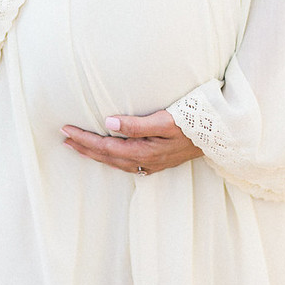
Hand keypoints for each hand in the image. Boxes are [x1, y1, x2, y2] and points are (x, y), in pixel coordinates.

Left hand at [61, 110, 202, 174]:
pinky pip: (127, 163)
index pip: (105, 147)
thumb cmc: (194, 123)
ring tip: (79, 146)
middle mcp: (145, 162)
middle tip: (64, 139)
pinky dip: (111, 158)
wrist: (220, 137)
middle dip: (84, 148)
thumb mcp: (165, 120)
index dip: (83, 139)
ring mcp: (152, 164)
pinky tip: (109, 154)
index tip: (65, 129)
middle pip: (106, 157)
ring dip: (95, 154)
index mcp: (144, 152)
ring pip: (115, 162)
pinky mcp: (158, 162)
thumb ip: (136, 124)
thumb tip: (108, 122)